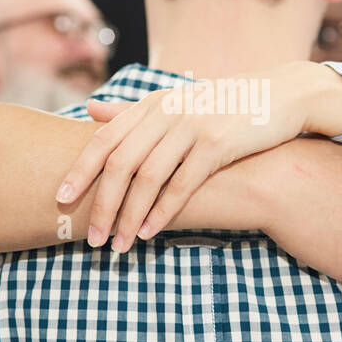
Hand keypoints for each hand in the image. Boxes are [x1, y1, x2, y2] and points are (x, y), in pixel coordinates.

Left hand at [58, 62, 341, 250]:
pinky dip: (162, 212)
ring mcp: (192, 125)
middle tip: (90, 238)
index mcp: (152, 103)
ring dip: (128, 216)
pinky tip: (148, 233)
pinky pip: (181, 185)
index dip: (80, 171)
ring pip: (147, 178)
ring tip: (117, 245)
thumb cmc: (224, 105)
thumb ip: (134, 110)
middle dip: (102, 204)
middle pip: (120, 163)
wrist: (282, 95)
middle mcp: (167, 111)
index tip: (60, 200)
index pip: (104, 139)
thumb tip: (91, 111)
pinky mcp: (217, 143)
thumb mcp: (177, 102)